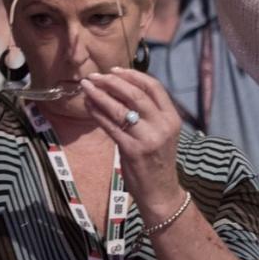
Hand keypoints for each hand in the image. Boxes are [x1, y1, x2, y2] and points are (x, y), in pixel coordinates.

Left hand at [81, 69, 185, 223]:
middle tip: (95, 76)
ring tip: (86, 85)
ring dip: (99, 94)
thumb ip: (148, 111)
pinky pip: (110, 125)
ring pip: (120, 108)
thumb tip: (120, 86)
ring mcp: (148, 138)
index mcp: (172, 118)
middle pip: (135, 94)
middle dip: (112, 82)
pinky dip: (96, 112)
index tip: (114, 69)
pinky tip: (88, 104)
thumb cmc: (156, 158)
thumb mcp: (161, 131)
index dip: (132, 75)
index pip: (153, 87)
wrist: (161, 190)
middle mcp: (163, 125)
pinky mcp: (132, 149)